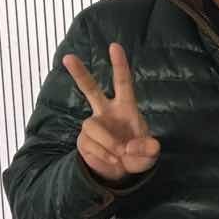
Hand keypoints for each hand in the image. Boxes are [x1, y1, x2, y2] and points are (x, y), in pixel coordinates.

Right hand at [64, 42, 160, 183]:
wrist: (122, 171)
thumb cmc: (138, 155)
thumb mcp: (150, 154)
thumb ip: (147, 149)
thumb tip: (130, 146)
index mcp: (125, 107)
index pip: (123, 82)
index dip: (119, 65)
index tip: (114, 46)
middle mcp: (106, 112)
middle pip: (90, 89)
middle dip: (79, 73)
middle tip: (68, 57)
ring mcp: (93, 125)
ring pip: (91, 126)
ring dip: (108, 142)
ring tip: (120, 154)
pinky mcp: (83, 140)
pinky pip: (90, 145)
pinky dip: (104, 155)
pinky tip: (113, 160)